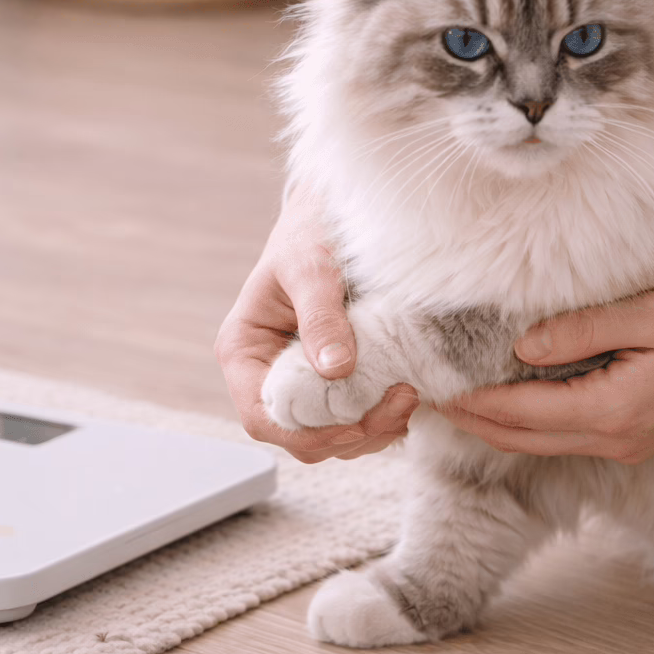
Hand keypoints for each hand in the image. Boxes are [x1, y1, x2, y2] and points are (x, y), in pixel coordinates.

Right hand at [215, 184, 417, 461]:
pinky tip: (405, 395)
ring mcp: (298, 383)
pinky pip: (350, 421)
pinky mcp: (330, 383)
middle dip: (351, 432)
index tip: (361, 419)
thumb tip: (335, 369)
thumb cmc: (313, 232)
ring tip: (409, 396)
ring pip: (328, 437)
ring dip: (371, 430)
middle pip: (298, 436)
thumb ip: (321, 316)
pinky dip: (379, 420)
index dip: (310, 431)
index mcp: (244, 351)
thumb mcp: (313, 267)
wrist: (333, 216)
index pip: (263, 417)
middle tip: (403, 401)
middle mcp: (264, 376)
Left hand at [436, 278, 653, 463]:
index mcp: (613, 412)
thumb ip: (580, 331)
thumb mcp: (650, 313)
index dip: (468, 400)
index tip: (426, 384)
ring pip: (540, 444)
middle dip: (470, 420)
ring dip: (495, 424)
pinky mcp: (635, 436)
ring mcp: (626, 445)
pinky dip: (529, 422)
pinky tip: (509, 397)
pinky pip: (566, 436)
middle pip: (519, 440)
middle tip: (422, 396)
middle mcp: (614, 440)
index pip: (518, 413)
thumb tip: (519, 346)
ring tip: (452, 397)